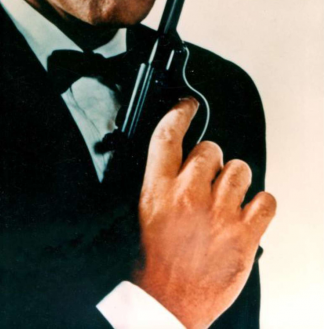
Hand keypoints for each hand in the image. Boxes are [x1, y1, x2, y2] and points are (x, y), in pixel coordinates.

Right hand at [134, 98, 275, 328]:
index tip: (188, 106)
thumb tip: (178, 160)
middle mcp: (188, 196)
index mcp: (158, 190)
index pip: (168, 136)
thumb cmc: (153, 263)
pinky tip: (247, 214)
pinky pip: (266, 199)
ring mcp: (219, 215)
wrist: (166, 304)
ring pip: (240, 169)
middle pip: (210, 149)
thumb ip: (161, 182)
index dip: (179, 112)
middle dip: (209, 160)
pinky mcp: (245, 236)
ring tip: (225, 200)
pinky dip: (260, 204)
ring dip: (234, 181)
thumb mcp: (144, 212)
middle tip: (205, 183)